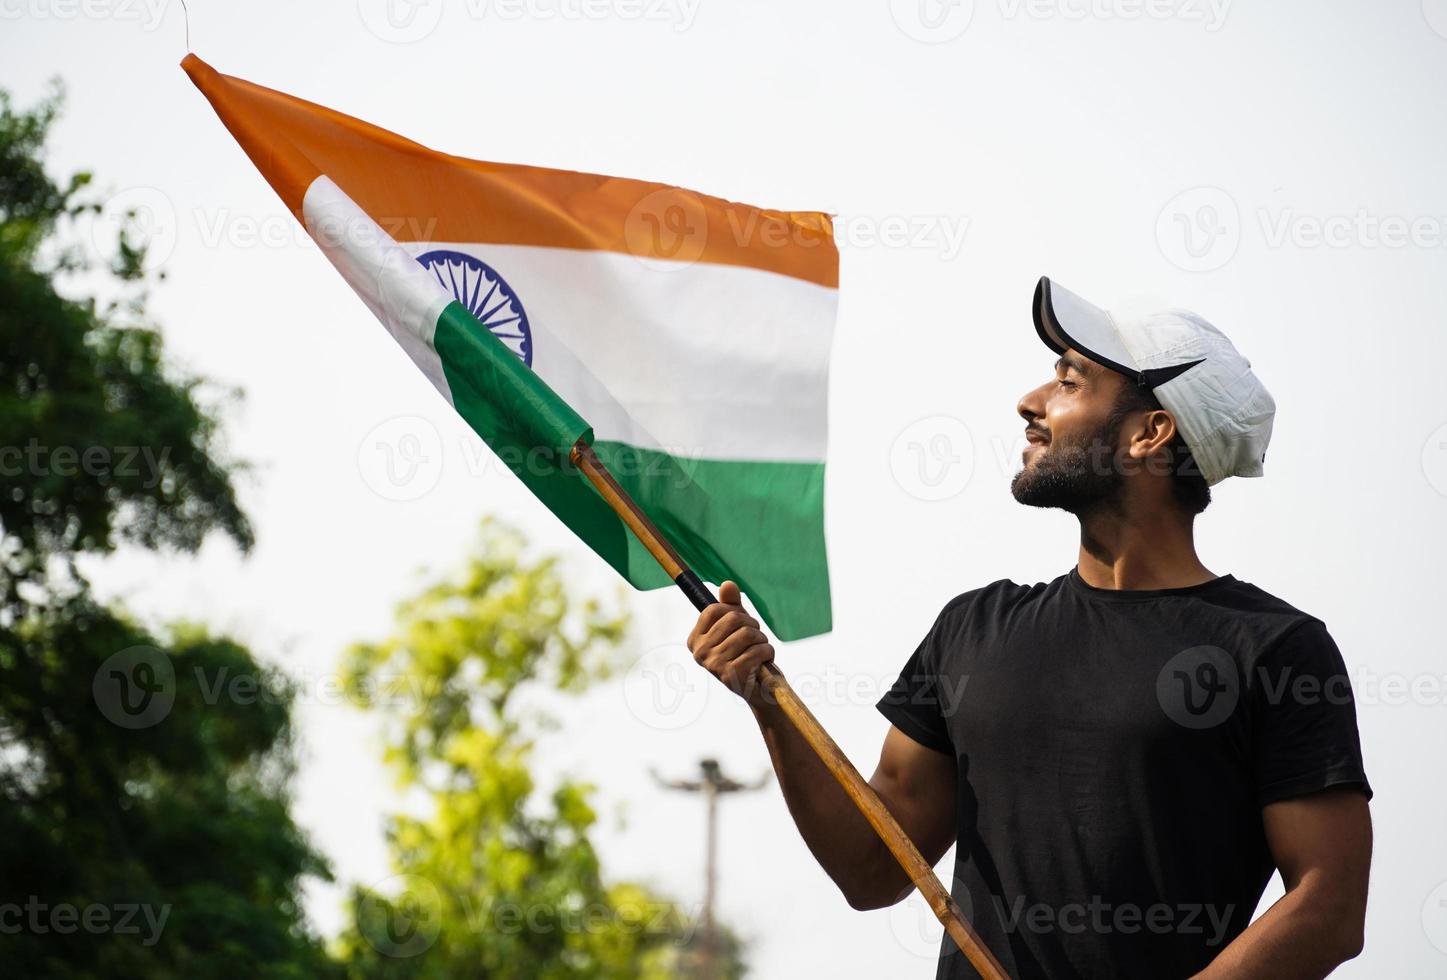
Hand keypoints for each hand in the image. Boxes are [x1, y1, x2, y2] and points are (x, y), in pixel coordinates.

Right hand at [687, 580, 775, 700]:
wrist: (760, 690)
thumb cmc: (746, 654)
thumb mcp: (738, 626)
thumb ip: (731, 605)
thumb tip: (728, 584)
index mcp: (695, 640)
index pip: (715, 609)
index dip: (735, 611)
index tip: (742, 625)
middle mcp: (700, 653)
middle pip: (734, 619)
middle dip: (753, 626)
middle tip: (756, 640)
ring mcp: (713, 664)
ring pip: (748, 634)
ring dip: (762, 641)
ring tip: (760, 652)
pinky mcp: (731, 675)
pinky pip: (757, 650)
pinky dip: (768, 652)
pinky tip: (764, 662)